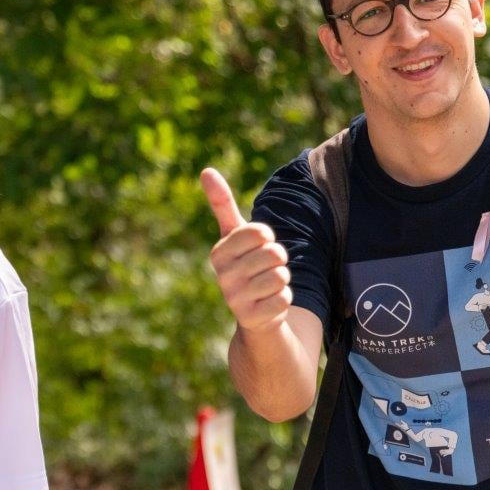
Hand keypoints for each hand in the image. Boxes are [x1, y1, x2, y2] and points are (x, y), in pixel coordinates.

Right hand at [201, 167, 292, 334]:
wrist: (252, 313)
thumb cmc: (246, 265)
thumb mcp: (234, 235)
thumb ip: (222, 204)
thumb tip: (205, 170)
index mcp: (218, 252)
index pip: (260, 232)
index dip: (268, 238)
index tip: (259, 246)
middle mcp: (222, 276)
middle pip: (274, 254)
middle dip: (279, 260)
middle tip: (265, 269)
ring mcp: (234, 299)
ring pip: (281, 276)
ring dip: (283, 280)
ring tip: (267, 286)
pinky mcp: (249, 319)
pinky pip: (284, 299)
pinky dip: (283, 300)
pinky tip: (269, 304)